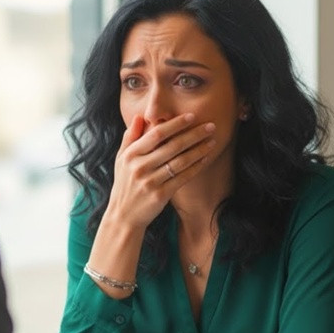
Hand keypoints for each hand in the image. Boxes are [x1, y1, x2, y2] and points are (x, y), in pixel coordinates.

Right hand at [107, 114, 214, 228]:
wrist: (123, 215)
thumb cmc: (124, 184)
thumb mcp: (121, 159)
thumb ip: (130, 137)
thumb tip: (139, 116)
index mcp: (130, 155)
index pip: (156, 133)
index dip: (175, 124)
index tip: (191, 117)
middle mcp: (139, 167)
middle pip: (172, 146)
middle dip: (194, 134)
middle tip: (210, 126)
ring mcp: (150, 182)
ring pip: (180, 161)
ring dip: (199, 150)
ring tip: (212, 142)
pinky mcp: (160, 195)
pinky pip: (182, 178)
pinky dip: (195, 167)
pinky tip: (205, 159)